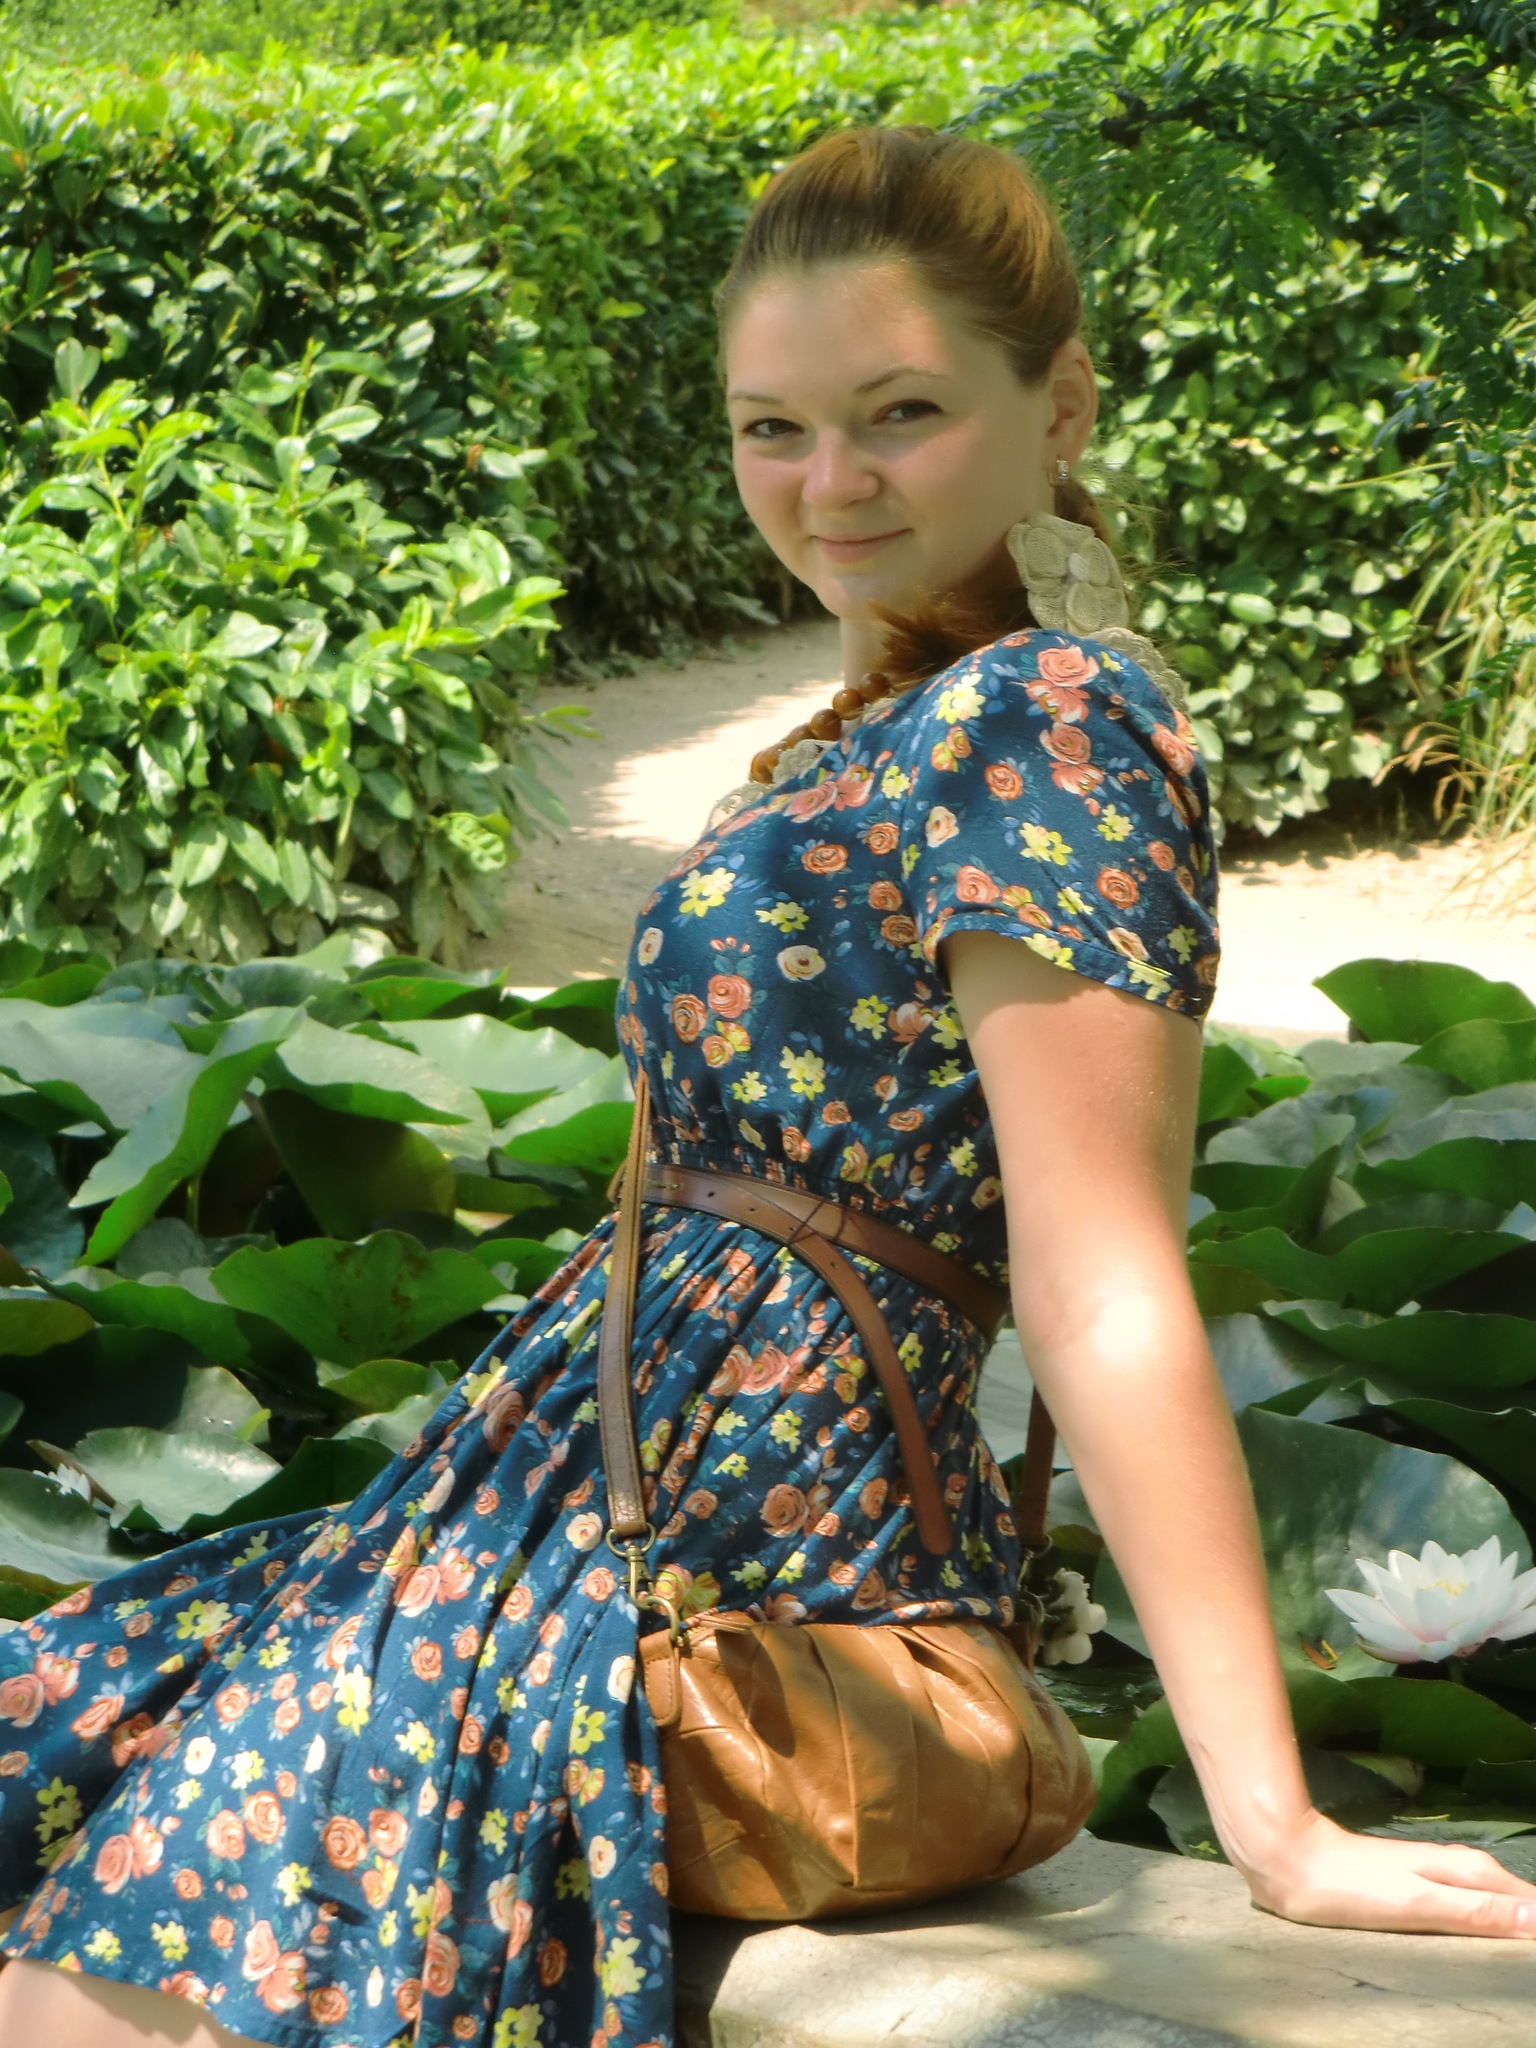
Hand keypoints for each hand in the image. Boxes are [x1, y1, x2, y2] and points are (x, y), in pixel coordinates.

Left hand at [1240, 1809, 1535, 1938]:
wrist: (1290, 1862)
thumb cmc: (1351, 1886)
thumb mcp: (1418, 1902)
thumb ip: (1477, 1911)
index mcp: (1466, 1870)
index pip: (1527, 1900)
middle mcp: (1457, 1868)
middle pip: (1512, 1898)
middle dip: (1529, 1923)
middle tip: (1530, 1962)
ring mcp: (1435, 1875)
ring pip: (1489, 1900)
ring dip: (1508, 1923)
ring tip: (1519, 1953)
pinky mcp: (1413, 1887)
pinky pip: (1463, 1905)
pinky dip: (1480, 1921)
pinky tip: (1477, 1939)